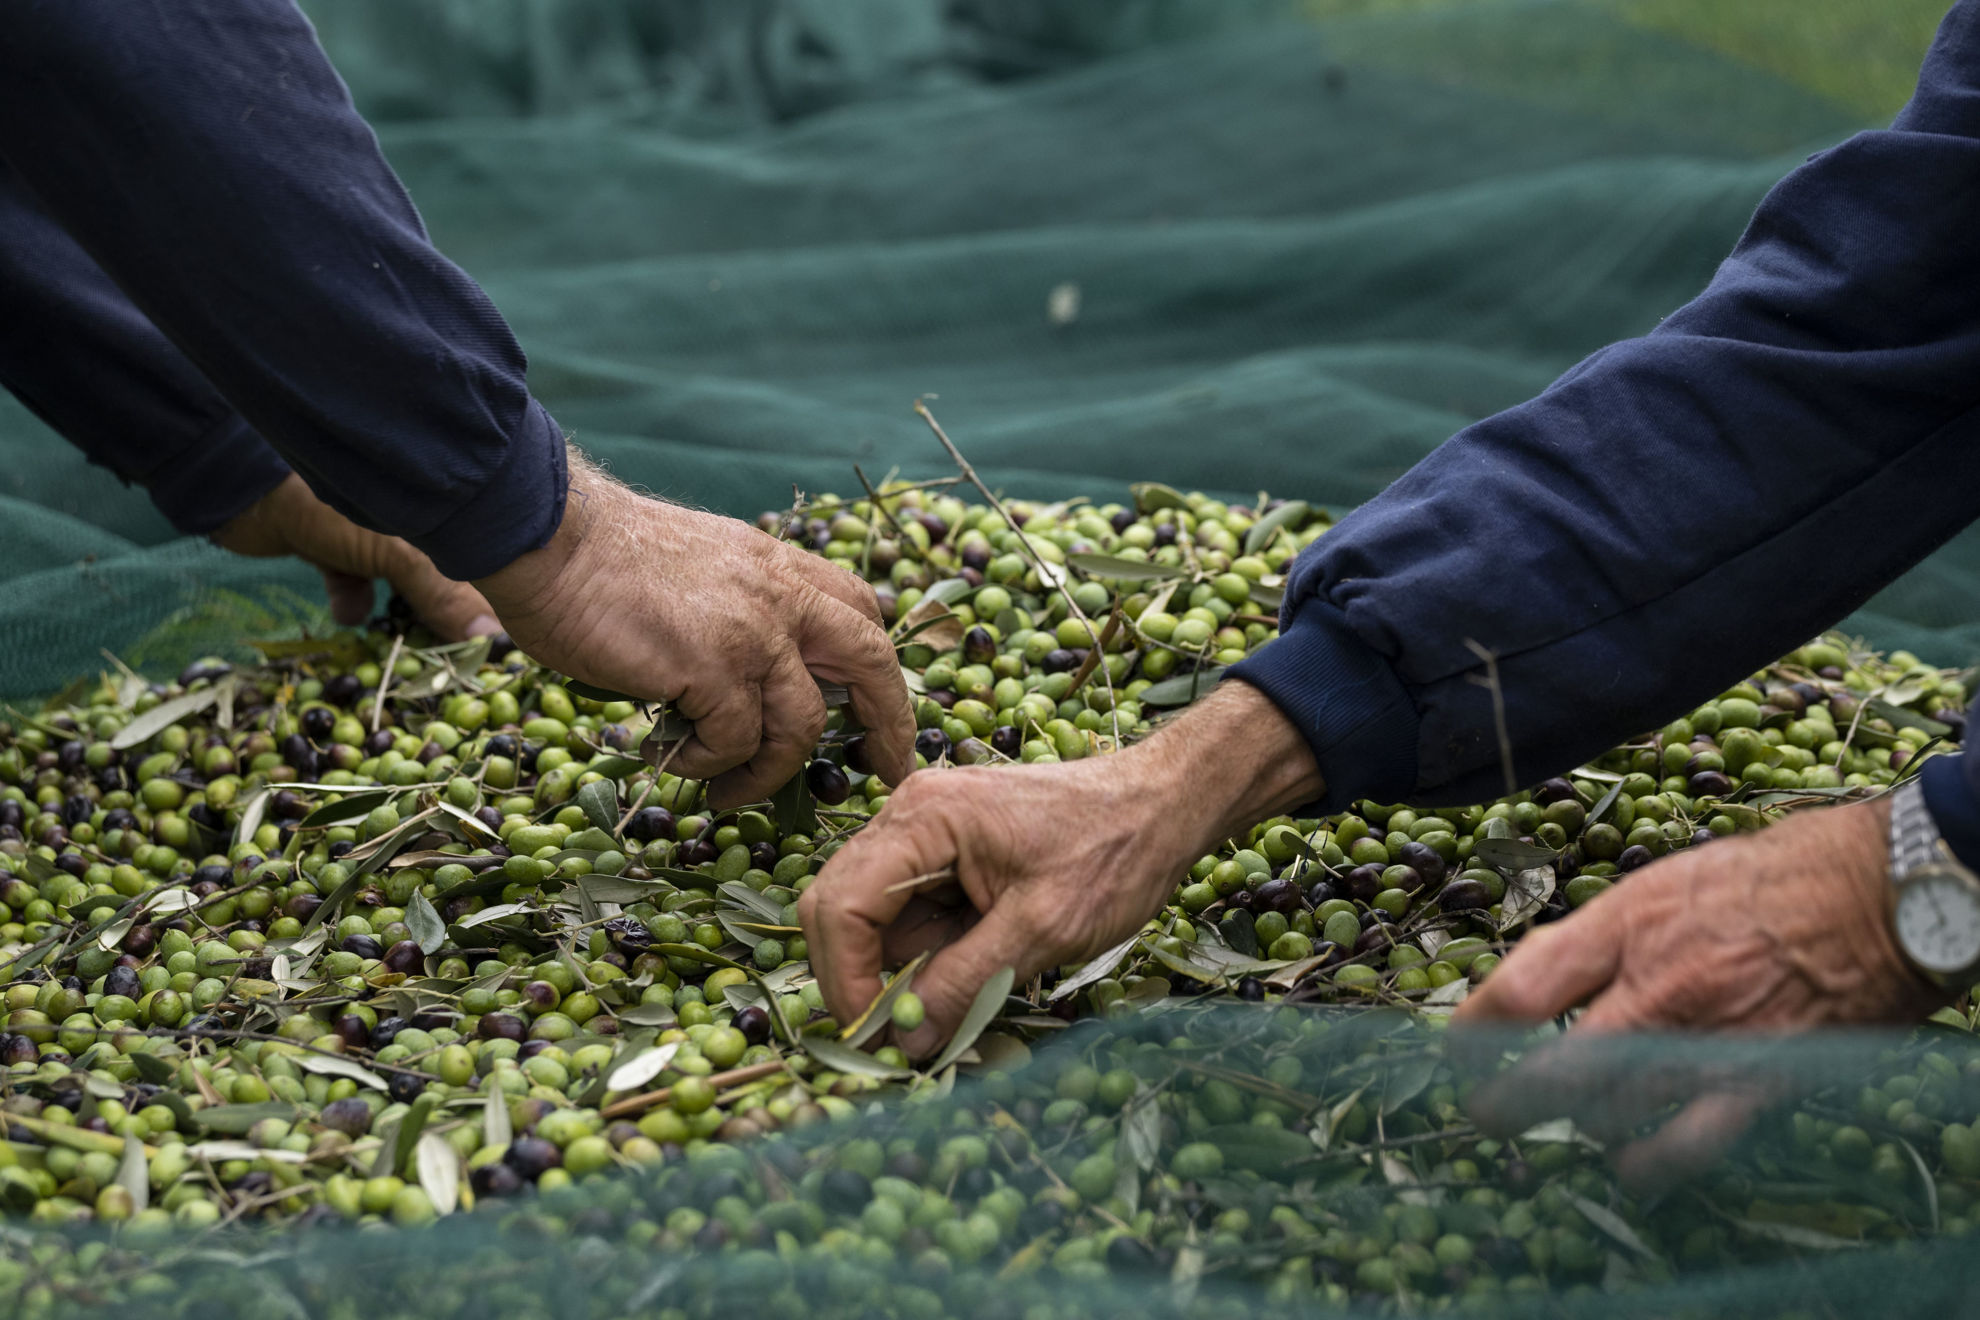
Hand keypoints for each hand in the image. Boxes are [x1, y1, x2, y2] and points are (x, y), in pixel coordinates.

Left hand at [213, 473, 498, 640]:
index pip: (486, 563)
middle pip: (448, 580)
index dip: (490, 606)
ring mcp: (375, 534)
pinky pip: (357, 583)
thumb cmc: (332, 508)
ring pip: (402, 587)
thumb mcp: (399, 553)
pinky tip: (348, 609)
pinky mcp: (337, 548)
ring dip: (399, 616)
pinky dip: (353, 600)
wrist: (243, 487)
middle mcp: (419, 519)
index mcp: (445, 508)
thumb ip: (443, 595)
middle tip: (447, 659)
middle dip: (445, 619)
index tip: (493, 651)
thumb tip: (490, 641)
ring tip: (402, 645)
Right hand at [474, 453, 913, 810]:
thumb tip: (749, 665)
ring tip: (730, 792)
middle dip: (889, 722)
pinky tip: (674, 757)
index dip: (878, 663)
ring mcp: (751, 633)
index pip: (859, 610)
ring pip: (802, 724)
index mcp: (779, 566)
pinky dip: (709, 763)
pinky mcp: (711, 668)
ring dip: (770, 771)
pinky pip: (735, 742)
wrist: (550, 533)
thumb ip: (740, 602)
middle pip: (869, 661)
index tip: (880, 704)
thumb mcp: (702, 565)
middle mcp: (780, 595)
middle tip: (885, 769)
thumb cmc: (602, 554)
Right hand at [801, 681, 1322, 1055]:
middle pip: (841, 907)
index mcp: (923, 819)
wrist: (1164, 804)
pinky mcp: (947, 851)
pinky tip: (984, 960)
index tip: (875, 1038)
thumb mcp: (1042, 929)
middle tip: (904, 1035)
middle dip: (864, 976)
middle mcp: (909, 815)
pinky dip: (933, 951)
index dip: (845, 980)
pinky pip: (913, 911)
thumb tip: (905, 1042)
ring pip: (877, 917)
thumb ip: (965, 983)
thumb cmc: (1113, 852)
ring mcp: (926, 831)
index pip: (841, 906)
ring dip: (907, 967)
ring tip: (972, 987)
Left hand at [1455, 798, 1946, 1192]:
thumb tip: (1544, 978)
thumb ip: (1602, 933)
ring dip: (1578, 1124)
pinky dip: (1648, 1164)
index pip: (1521, 988)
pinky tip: (1631, 1166)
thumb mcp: (1665, 879)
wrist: (1882, 892)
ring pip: (1606, 1114)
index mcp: (1626, 924)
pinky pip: (1684, 1146)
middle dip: (1503, 1103)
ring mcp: (1706, 1043)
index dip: (1475, 1029)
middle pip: (1550, 1072)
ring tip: (1569, 1124)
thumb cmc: (1772, 876)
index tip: (1457, 1047)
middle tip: (1487, 1113)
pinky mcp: (1758, 1083)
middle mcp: (1655, 988)